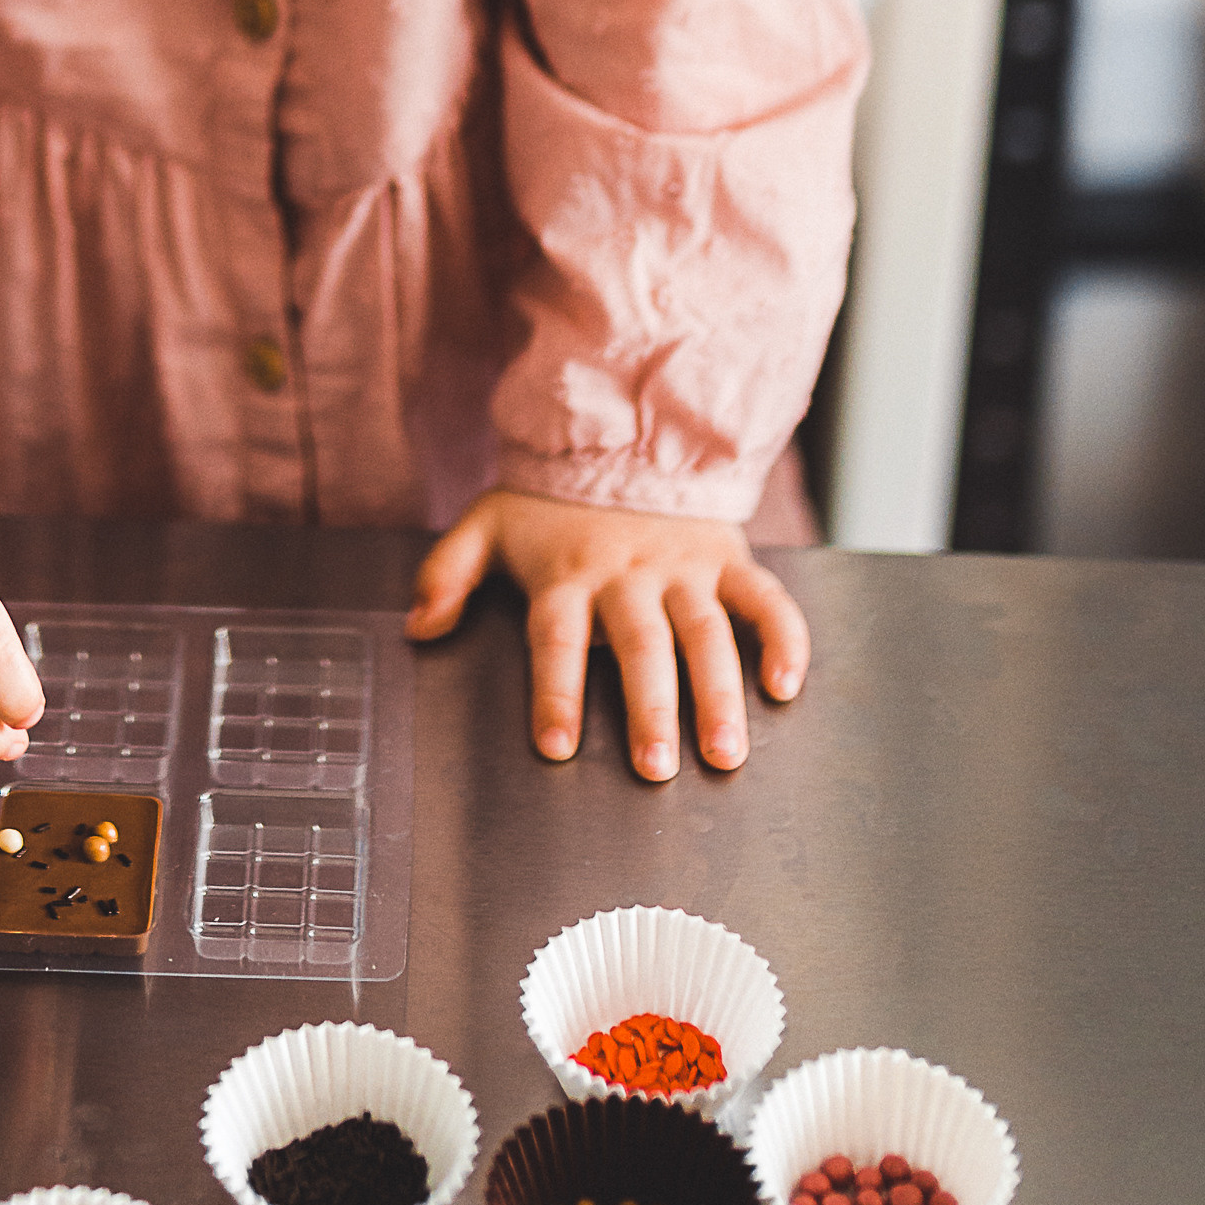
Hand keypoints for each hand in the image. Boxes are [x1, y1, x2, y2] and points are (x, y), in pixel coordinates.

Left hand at [405, 486, 807, 779]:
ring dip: (719, 695)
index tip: (557, 748)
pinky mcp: (728, 558)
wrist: (621, 435)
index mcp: (567, 575)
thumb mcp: (485, 525)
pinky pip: (764, 598)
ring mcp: (684, 567)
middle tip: (656, 770)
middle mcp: (629, 574)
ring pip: (707, 632)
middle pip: (641, 644)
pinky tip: (786, 688)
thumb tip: (418, 628)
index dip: (555, 692)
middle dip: (651, 709)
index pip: (557, 639)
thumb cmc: (549, 503)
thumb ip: (446, 574)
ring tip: (726, 754)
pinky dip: (782, 639)